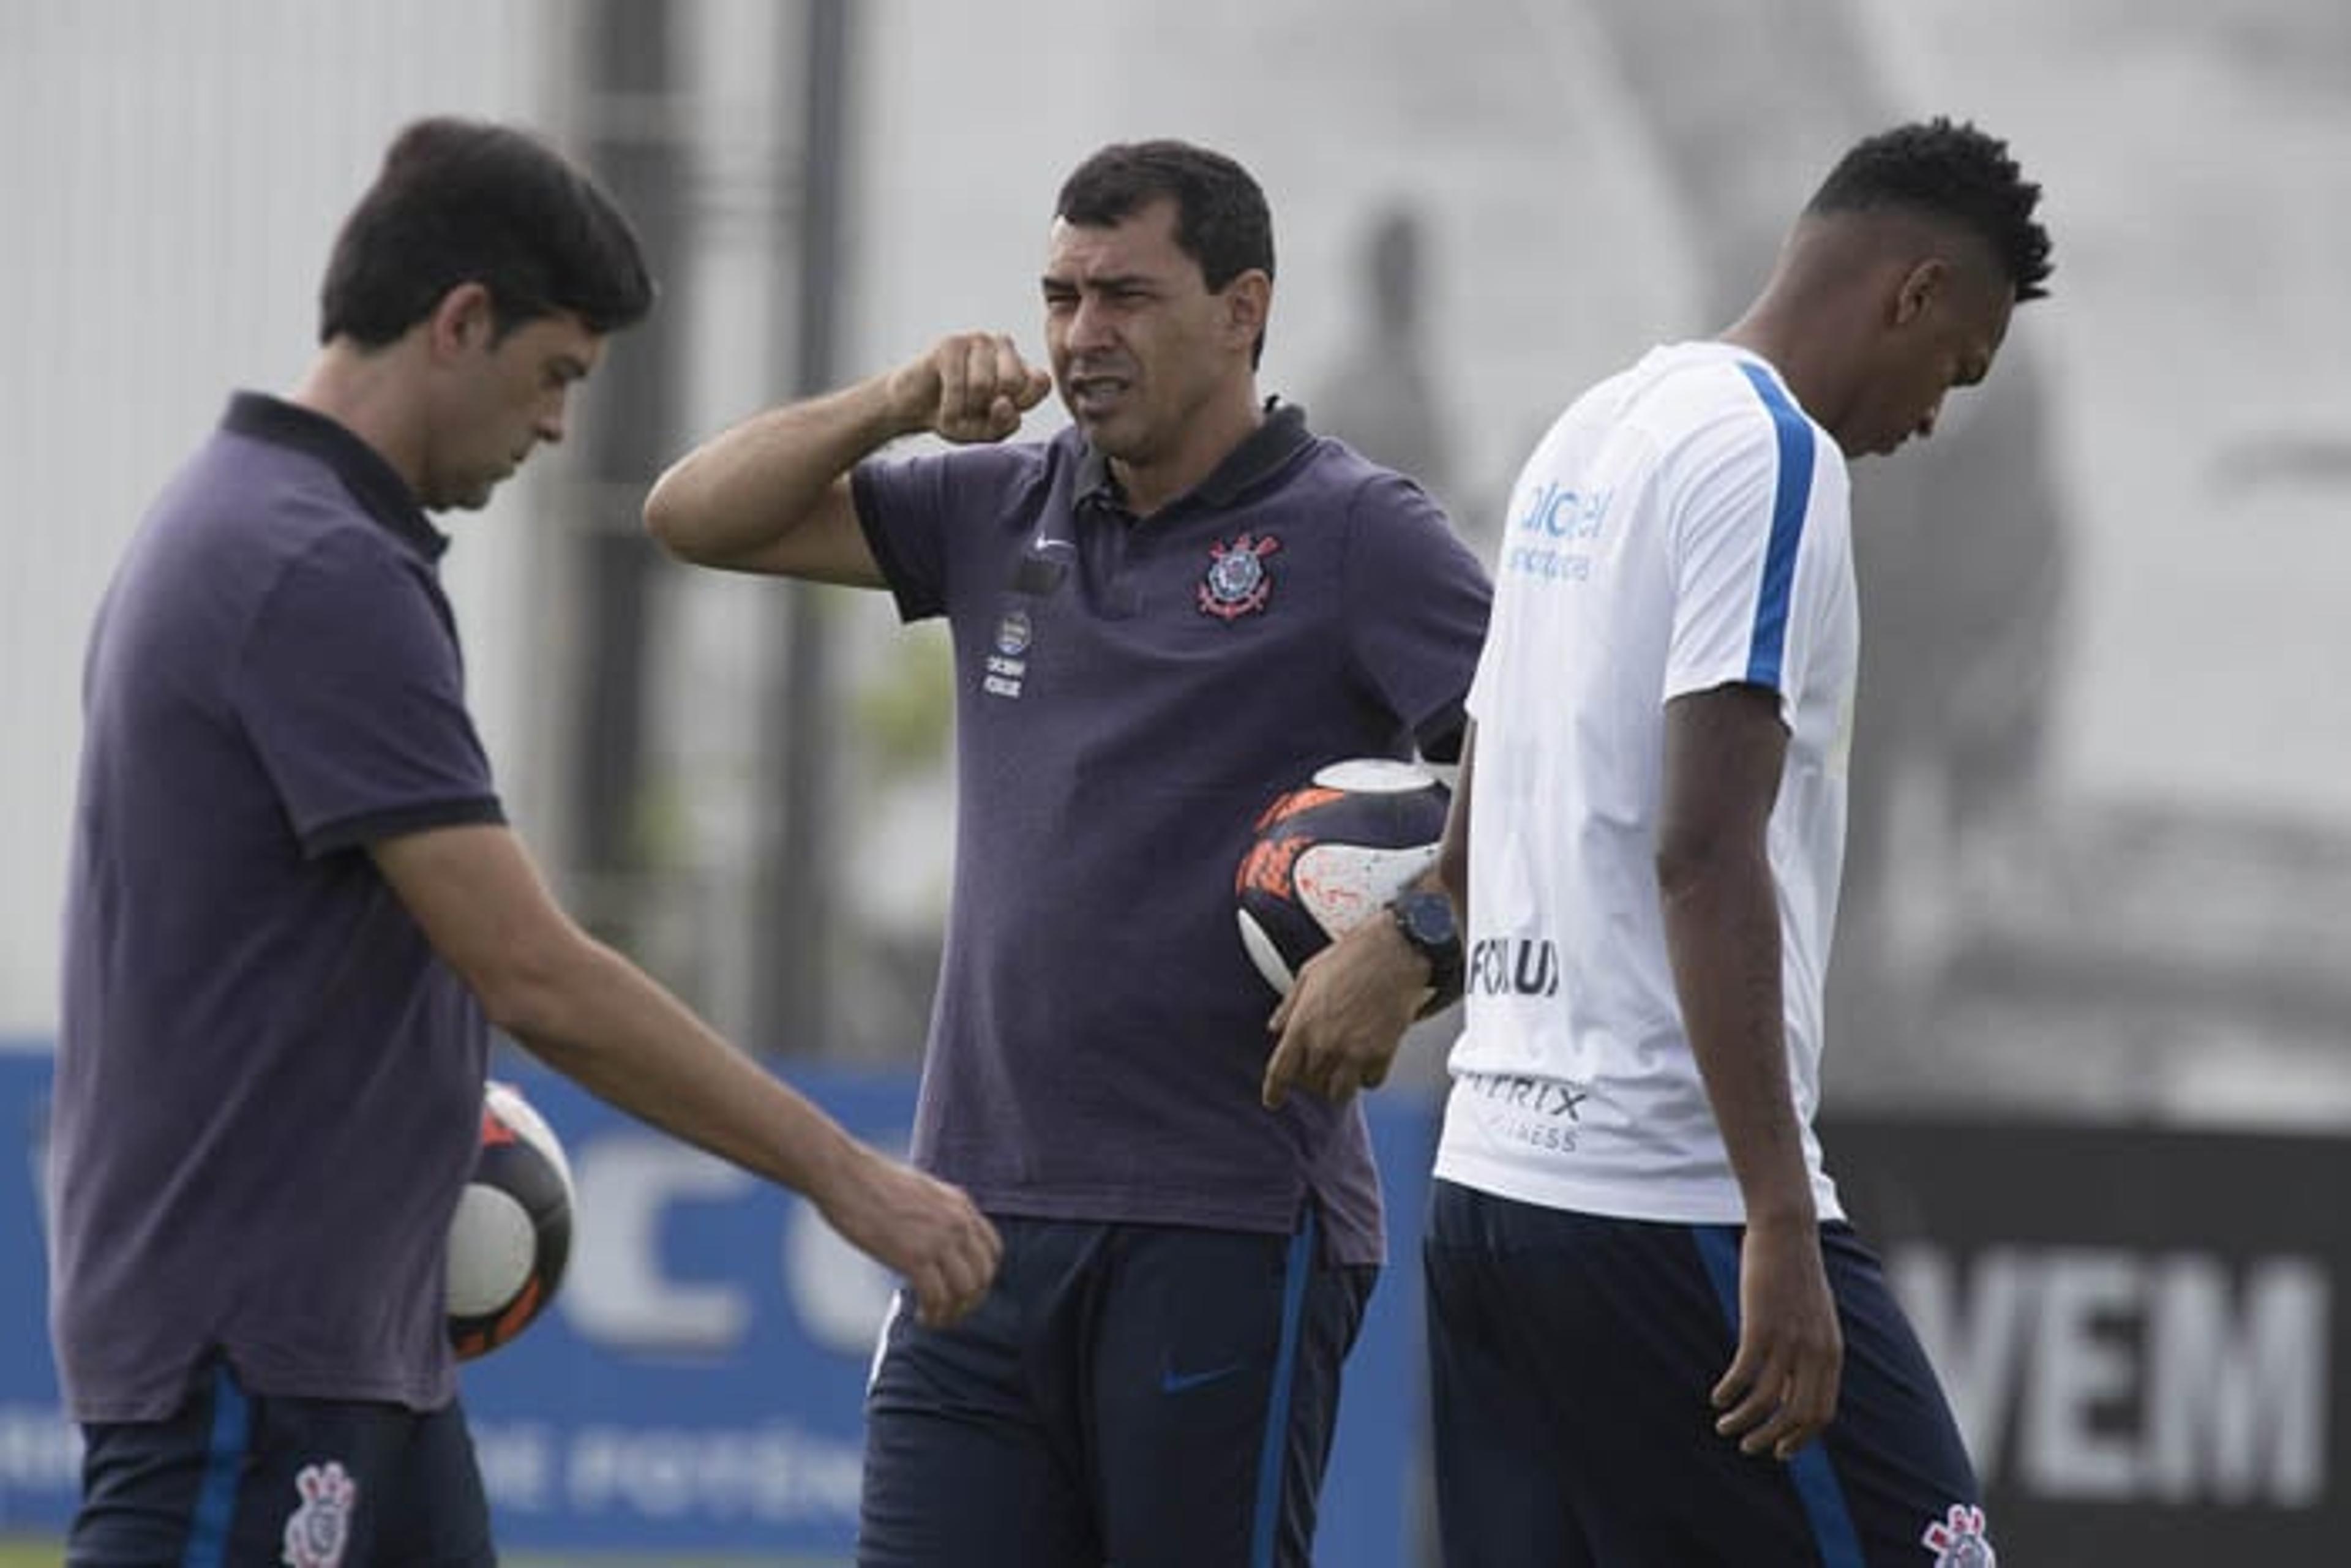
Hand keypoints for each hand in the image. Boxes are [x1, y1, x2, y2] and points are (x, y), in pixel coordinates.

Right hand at [816, 1144, 1001, 1326]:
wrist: (844, 1175)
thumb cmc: (870, 1182)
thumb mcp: (920, 1191)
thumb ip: (936, 1214)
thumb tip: (933, 1239)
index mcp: (960, 1204)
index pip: (992, 1250)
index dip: (981, 1277)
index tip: (964, 1290)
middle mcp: (957, 1222)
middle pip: (982, 1275)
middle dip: (970, 1301)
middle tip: (950, 1312)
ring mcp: (938, 1239)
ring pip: (965, 1291)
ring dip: (953, 1312)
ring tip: (935, 1319)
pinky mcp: (914, 1256)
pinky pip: (937, 1297)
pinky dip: (933, 1314)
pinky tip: (920, 1316)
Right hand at [886, 332, 1052, 444]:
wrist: (913, 409)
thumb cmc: (956, 415)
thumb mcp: (987, 432)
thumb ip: (1005, 423)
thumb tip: (1004, 403)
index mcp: (1020, 365)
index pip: (1041, 382)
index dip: (1021, 405)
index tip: (1000, 410)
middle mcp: (1002, 346)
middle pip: (1013, 381)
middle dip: (989, 407)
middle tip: (974, 410)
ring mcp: (976, 341)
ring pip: (982, 385)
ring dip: (965, 410)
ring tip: (956, 409)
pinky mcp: (949, 344)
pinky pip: (957, 385)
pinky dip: (949, 410)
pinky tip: (942, 409)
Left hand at [1260, 915, 1427, 1109]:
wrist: (1394, 951)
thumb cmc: (1351, 957)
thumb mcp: (1308, 975)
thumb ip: (1289, 1006)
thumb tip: (1276, 1026)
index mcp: (1302, 1024)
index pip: (1280, 1072)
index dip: (1274, 1092)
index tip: (1273, 1101)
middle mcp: (1325, 1043)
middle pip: (1310, 1084)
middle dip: (1311, 1081)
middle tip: (1317, 1069)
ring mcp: (1355, 1051)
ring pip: (1340, 1093)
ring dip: (1338, 1086)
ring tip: (1341, 1071)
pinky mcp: (1382, 1053)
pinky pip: (1371, 1083)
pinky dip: (1367, 1078)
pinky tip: (1367, 1063)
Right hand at [1711, 1218, 1841, 1459]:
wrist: (1787, 1231)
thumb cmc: (1795, 1274)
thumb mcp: (1813, 1318)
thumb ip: (1809, 1354)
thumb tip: (1790, 1392)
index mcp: (1831, 1353)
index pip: (1821, 1413)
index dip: (1800, 1439)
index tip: (1779, 1450)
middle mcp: (1815, 1352)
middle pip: (1796, 1415)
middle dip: (1770, 1439)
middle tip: (1747, 1446)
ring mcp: (1789, 1340)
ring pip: (1767, 1401)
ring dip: (1744, 1421)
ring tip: (1724, 1426)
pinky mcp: (1761, 1326)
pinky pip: (1744, 1374)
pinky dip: (1729, 1392)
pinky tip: (1717, 1397)